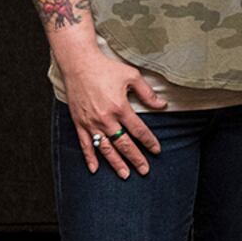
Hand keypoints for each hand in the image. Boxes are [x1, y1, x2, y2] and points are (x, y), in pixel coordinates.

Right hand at [57, 49, 164, 177]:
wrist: (79, 65)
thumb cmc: (107, 69)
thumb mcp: (132, 76)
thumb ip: (147, 93)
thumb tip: (162, 105)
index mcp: (120, 108)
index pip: (139, 130)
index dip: (149, 142)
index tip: (157, 150)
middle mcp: (105, 119)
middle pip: (123, 144)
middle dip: (135, 158)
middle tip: (144, 170)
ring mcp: (91, 123)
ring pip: (105, 148)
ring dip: (115, 163)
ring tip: (125, 175)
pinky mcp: (79, 123)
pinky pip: (84, 144)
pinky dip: (90, 158)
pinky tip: (95, 169)